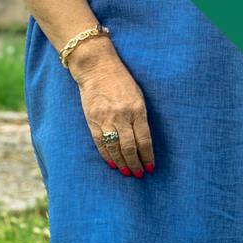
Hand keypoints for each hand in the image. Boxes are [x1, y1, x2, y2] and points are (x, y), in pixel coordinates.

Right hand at [78, 52, 154, 175]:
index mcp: (137, 109)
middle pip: (130, 147)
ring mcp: (106, 118)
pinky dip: (106, 155)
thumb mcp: (138, 95)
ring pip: (115, 148)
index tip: (150, 167)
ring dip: (122, 162)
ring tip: (127, 172)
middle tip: (139, 174)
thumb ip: (140, 116)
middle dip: (135, 163)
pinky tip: (112, 163)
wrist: (97, 67)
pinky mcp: (92, 120)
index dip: (147, 156)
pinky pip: (100, 142)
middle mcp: (122, 115)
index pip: (144, 139)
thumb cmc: (121, 80)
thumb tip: (143, 140)